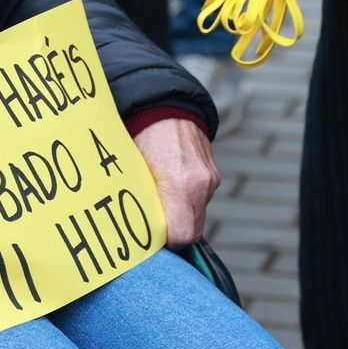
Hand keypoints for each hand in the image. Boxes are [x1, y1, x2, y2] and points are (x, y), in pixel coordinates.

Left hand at [132, 117, 220, 247]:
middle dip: (173, 235)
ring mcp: (210, 179)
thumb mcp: (134, 169)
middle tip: (150, 229)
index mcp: (179, 183)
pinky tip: (170, 192)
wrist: (167, 106)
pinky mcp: (213, 175)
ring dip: (180, 219)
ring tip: (158, 207)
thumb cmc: (142, 135)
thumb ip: (141, 200)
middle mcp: (200, 184)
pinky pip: (201, 201)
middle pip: (192, 231)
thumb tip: (135, 229)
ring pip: (198, 218)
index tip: (148, 239)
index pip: (180, 235)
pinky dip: (187, 204)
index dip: (164, 242)